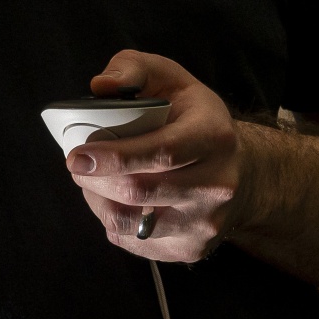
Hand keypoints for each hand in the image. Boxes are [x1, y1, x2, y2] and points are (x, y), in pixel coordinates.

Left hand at [65, 51, 250, 262]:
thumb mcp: (172, 79)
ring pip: (131, 223)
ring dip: (99, 201)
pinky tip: (115, 200)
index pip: (162, 152)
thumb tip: (101, 86)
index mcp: (214, 137)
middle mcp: (216, 185)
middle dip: (95, 178)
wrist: (243, 173)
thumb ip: (133, 69)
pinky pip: (134, 242)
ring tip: (93, 181)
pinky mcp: (191, 249)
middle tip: (77, 164)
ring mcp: (205, 223)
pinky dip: (113, 222)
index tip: (76, 156)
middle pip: (140, 190)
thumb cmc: (195, 119)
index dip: (114, 156)